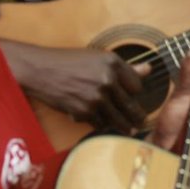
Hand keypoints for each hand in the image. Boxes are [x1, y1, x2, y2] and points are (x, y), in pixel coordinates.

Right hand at [10, 43, 149, 133]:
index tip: (133, 97)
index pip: (137, 85)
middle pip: (132, 106)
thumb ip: (126, 67)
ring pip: (118, 119)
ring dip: (124, 126)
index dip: (135, 92)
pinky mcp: (84, 111)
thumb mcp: (98, 58)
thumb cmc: (67, 62)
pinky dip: (100, 124)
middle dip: (137, 116)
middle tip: (141, 122)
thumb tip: (149, 69)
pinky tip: (101, 123)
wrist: (40, 70)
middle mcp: (107, 79)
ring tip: (130, 130)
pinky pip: (100, 123)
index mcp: (113, 63)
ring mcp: (96, 97)